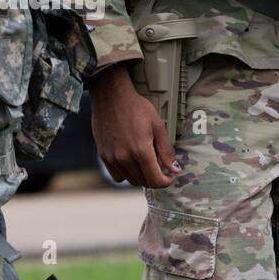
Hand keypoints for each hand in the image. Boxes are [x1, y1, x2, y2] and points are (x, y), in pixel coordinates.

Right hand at [90, 64, 180, 187]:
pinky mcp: (103, 156)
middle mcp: (125, 158)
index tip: (169, 177)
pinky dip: (126, 174)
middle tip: (159, 167)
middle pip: (143, 182)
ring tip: (145, 162)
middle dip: (155, 178)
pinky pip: (117, 176)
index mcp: (141, 151)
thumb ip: (166, 150)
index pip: (155, 180)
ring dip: (141, 176)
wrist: (111, 97)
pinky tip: (131, 162)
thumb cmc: (136, 107)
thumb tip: (174, 169)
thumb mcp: (158, 125)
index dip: (165, 182)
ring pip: (131, 180)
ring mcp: (112, 158)